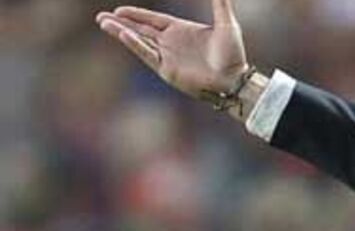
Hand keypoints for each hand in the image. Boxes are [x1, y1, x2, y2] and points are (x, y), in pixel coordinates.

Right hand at [95, 0, 247, 99]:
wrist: (235, 79)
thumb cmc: (233, 54)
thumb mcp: (226, 24)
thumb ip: (220, 3)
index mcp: (181, 31)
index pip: (152, 20)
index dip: (136, 15)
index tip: (119, 10)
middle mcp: (171, 43)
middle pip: (140, 30)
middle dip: (120, 23)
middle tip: (100, 17)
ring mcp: (168, 57)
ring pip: (139, 41)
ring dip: (121, 32)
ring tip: (103, 23)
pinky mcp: (167, 70)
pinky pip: (147, 54)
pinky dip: (135, 44)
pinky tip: (123, 34)